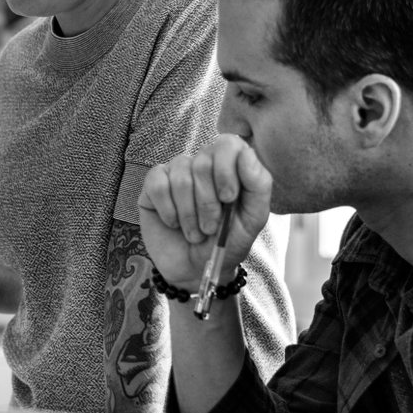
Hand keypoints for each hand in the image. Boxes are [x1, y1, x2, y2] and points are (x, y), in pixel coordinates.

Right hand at [137, 134, 271, 288]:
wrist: (197, 269)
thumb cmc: (228, 242)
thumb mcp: (253, 219)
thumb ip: (258, 184)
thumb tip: (246, 152)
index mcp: (230, 167)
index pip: (228, 143)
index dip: (226, 169)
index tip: (228, 199)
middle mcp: (203, 164)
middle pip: (202, 162)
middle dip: (207, 202)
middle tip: (211, 227)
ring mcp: (176, 173)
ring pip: (180, 176)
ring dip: (189, 212)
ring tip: (194, 233)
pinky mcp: (153, 185)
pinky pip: (157, 183)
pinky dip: (168, 209)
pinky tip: (173, 223)